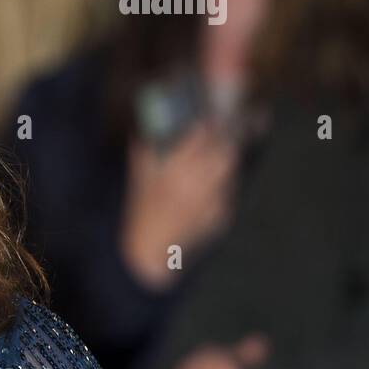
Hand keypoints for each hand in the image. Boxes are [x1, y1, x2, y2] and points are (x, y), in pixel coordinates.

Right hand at [120, 121, 236, 288]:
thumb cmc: (141, 210)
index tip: (207, 120)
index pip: (200, 138)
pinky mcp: (221, 215)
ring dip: (226, 163)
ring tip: (219, 158)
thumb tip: (150, 130)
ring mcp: (213, 200)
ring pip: (230, 172)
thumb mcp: (138, 178)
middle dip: (224, 141)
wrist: (151, 248)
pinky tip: (211, 187)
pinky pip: (227, 194)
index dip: (206, 126)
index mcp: (175, 171)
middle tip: (221, 135)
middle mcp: (198, 184)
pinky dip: (222, 187)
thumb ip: (144, 151)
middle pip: (224, 152)